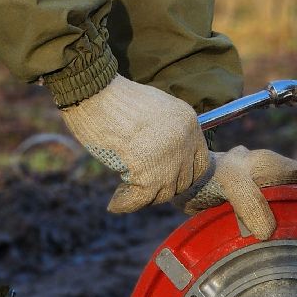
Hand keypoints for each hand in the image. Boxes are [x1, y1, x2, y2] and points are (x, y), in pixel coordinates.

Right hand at [60, 74, 209, 212]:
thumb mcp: (154, 110)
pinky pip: (140, 199)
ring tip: (124, 194)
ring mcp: (169, 156)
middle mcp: (185, 139)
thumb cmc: (115, 98)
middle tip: (140, 187)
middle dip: (162, 187)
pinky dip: (125, 204)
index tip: (162, 177)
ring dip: (144, 197)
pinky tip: (115, 202)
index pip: (200, 162)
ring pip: (163, 192)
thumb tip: (162, 162)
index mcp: (189, 121)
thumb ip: (166, 134)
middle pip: (183, 180)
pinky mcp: (148, 171)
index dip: (182, 174)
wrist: (96, 92)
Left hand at [181, 146, 296, 239]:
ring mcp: (260, 193)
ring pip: (284, 211)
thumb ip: (252, 203)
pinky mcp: (248, 208)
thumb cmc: (209, 174)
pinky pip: (266, 222)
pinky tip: (269, 245)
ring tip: (296, 245)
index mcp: (274, 164)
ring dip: (287, 226)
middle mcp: (271, 177)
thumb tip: (268, 231)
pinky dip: (269, 232)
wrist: (184, 182)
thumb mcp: (234, 183)